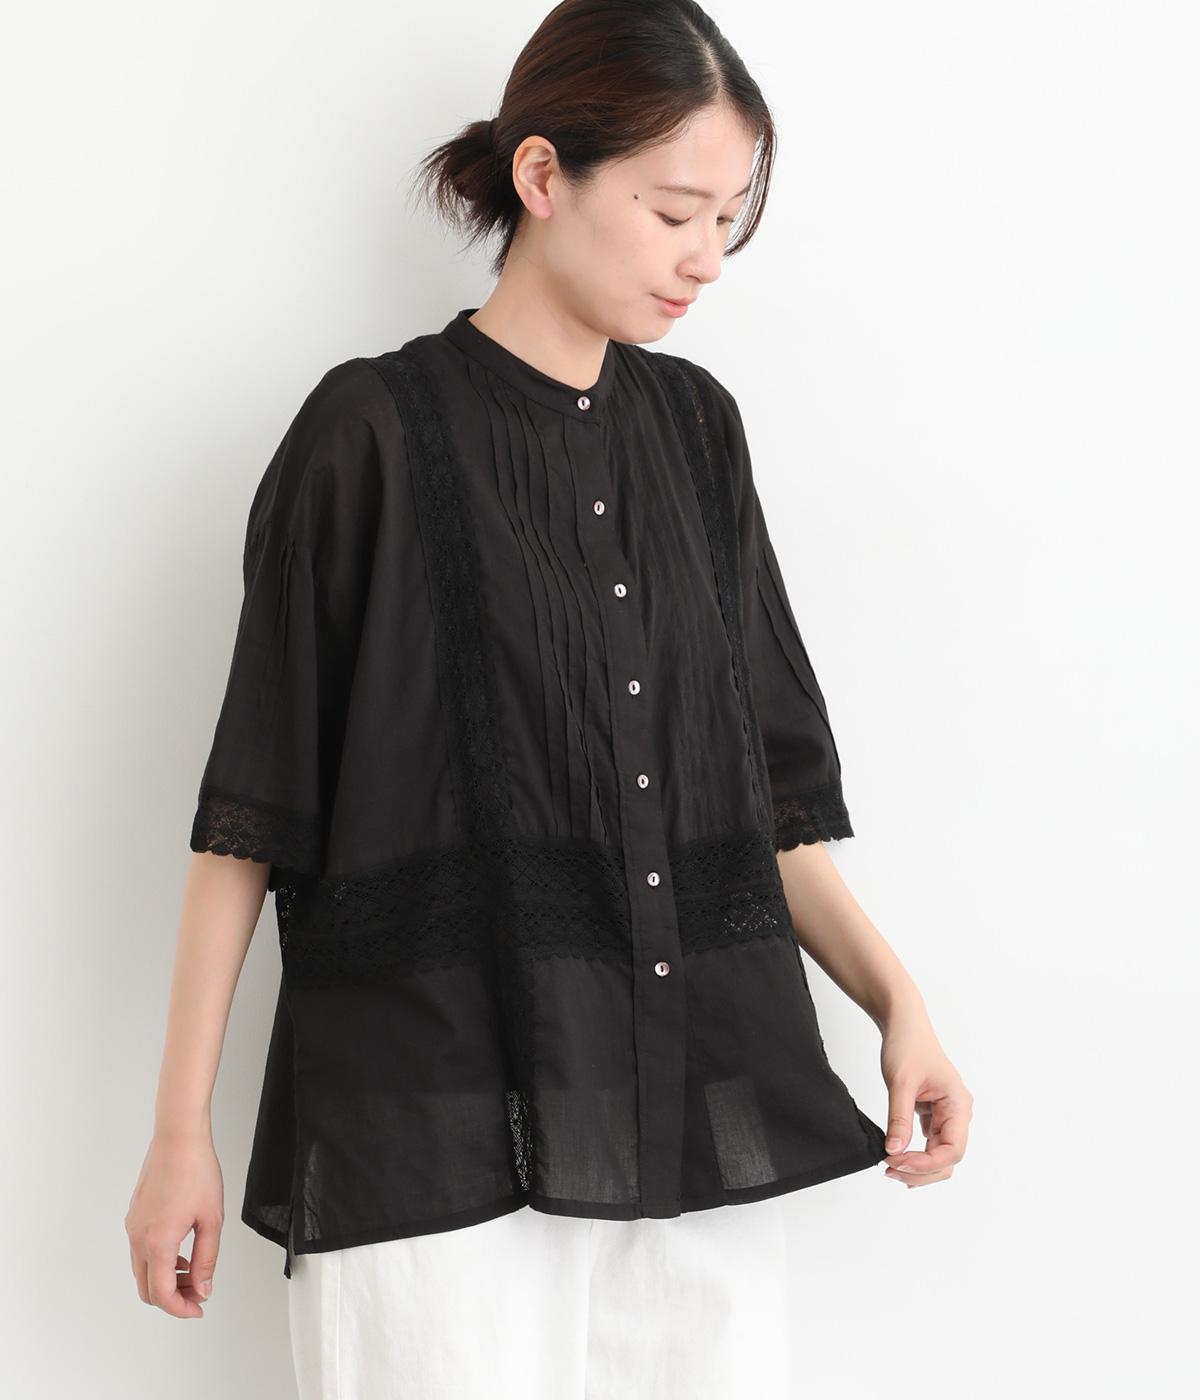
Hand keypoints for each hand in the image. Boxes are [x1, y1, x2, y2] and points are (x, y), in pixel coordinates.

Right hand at [125, 1130, 223, 1315]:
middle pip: (147, 1288)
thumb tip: (202, 1288)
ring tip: (194, 1270)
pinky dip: (159, 1261)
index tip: (197, 1309)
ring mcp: (133, 1227)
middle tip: (198, 1292)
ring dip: (166, 1278)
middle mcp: (138, 1238)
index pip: (162, 1294)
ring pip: (143, 1270)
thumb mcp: (212, 1220)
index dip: (180, 1308)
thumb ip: (206, 1259)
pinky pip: (141, 1251)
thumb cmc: (197, 1172)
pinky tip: (181, 1250)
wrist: (178, 1139)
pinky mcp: (134, 1216)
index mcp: (157, 1243)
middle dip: (173, 1297)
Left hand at [878, 1011, 972, 1187]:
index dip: (926, 1163)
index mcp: (958, 1104)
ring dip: (918, 1167)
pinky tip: (898, 1160)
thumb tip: (894, 1151)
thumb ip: (899, 1118)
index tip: (897, 1162)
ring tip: (890, 1167)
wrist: (904, 1026)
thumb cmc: (908, 1046)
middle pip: (948, 1159)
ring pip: (939, 1155)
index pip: (952, 1150)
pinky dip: (916, 1156)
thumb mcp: (900, 1082)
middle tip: (889, 1169)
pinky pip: (930, 1144)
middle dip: (921, 1170)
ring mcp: (947, 1116)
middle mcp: (958, 1114)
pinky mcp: (934, 1115)